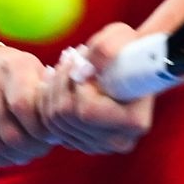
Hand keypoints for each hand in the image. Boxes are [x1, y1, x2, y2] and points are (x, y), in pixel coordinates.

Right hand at [0, 45, 57, 166]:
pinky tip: (12, 157)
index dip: (41, 130)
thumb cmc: (17, 73)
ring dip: (17, 157)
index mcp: (11, 67)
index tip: (52, 137)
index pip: (24, 108)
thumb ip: (49, 94)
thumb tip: (62, 125)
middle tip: (43, 150)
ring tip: (29, 154)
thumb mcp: (34, 71)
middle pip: (10, 134)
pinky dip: (0, 160)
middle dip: (32, 149)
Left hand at [38, 23, 153, 154]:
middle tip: (68, 59)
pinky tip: (57, 79)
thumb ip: (105, 49)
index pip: (87, 111)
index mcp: (134, 121)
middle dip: (61, 82)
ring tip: (64, 65)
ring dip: (53, 89)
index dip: (76, 83)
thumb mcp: (121, 37)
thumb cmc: (129, 48)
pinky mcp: (83, 142)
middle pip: (67, 117)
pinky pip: (52, 126)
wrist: (134, 65)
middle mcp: (119, 140)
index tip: (80, 60)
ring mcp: (100, 145)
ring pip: (54, 122)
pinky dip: (49, 101)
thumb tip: (82, 70)